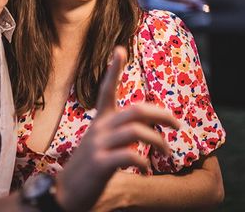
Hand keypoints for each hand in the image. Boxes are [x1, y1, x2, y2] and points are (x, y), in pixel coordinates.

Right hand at [54, 46, 180, 211]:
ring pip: (136, 131)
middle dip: (162, 114)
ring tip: (167, 151)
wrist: (66, 194)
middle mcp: (99, 128)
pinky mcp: (100, 164)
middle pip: (136, 110)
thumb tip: (145, 128)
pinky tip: (146, 167)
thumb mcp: (100, 143)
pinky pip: (130, 155)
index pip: (106, 90)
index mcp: (100, 121)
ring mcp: (98, 145)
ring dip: (158, 140)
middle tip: (178, 123)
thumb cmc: (89, 168)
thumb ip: (119, 132)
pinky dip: (144, 160)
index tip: (120, 49)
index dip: (113, 69)